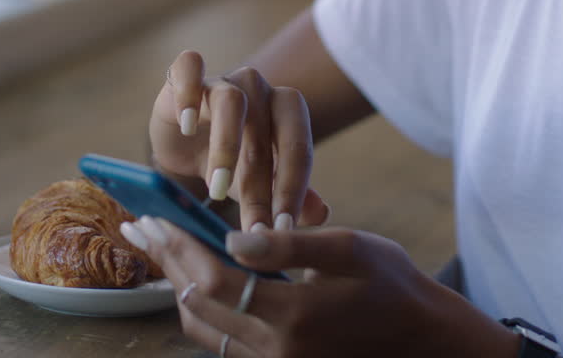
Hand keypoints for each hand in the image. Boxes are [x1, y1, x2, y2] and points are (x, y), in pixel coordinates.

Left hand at [120, 217, 519, 357]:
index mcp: (294, 315)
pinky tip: (192, 278)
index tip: (152, 217)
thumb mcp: (350, 249)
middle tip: (140, 226)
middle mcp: (276, 349)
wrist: (423, 338)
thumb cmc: (392, 284)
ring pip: (201, 329)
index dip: (178, 247)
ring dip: (176, 286)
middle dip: (166, 261)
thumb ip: (290, 242)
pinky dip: (200, 308)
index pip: (215, 279)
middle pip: (197, 304)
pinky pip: (220, 342)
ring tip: (159, 248)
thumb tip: (232, 237)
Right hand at [150, 50, 329, 230]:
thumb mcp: (258, 187)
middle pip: (270, 126)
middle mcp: (258, 89)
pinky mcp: (183, 76)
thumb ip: (290, 198)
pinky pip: (189, 66)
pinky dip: (188, 92)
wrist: (181, 150)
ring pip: (232, 100)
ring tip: (218, 189)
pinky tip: (186, 126)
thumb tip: (321, 212)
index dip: (294, 189)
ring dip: (227, 147)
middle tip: (254, 224)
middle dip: (263, 181)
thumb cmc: (228, 165)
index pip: (299, 146)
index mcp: (285, 112)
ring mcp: (221, 80)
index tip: (284, 230)